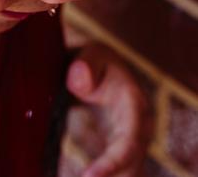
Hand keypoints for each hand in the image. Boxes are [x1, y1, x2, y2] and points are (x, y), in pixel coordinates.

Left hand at [66, 43, 153, 176]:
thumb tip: (81, 85)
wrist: (93, 61)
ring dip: (111, 176)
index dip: (112, 163)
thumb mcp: (90, 53)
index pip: (129, 143)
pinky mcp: (115, 143)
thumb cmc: (93, 58)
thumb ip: (86, 66)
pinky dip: (104, 175)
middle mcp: (136, 126)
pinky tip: (86, 176)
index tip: (88, 176)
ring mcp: (127, 136)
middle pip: (132, 164)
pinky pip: (115, 166)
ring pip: (127, 169)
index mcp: (134, 105)